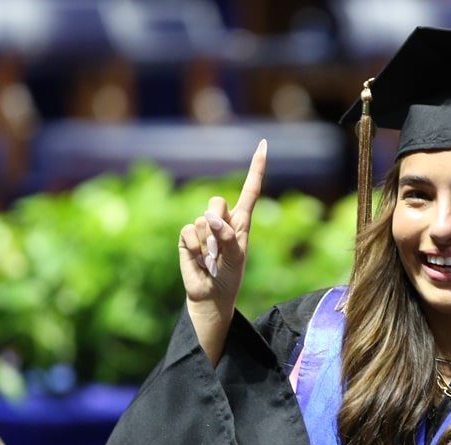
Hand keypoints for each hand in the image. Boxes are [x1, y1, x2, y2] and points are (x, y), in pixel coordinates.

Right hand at [176, 139, 265, 363]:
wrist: (211, 294)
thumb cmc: (230, 276)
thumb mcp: (236, 257)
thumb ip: (227, 236)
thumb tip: (208, 217)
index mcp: (241, 220)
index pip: (250, 189)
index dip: (256, 168)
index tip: (263, 145)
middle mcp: (222, 219)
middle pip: (216, 201)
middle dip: (218, 221)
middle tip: (220, 246)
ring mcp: (202, 227)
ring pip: (202, 219)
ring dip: (208, 244)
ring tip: (212, 259)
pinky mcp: (187, 236)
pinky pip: (189, 231)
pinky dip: (195, 248)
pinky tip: (199, 259)